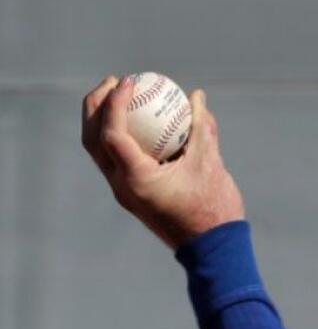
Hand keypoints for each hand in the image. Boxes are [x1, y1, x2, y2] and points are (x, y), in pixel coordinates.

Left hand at [81, 75, 245, 249]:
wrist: (212, 247)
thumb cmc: (213, 208)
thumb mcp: (211, 163)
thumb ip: (202, 127)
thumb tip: (196, 95)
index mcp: (136, 179)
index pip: (111, 133)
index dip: (115, 102)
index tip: (130, 81)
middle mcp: (121, 186)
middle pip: (93, 139)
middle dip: (96, 106)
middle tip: (114, 81)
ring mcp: (124, 191)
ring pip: (99, 150)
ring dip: (102, 120)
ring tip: (119, 96)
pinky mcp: (132, 193)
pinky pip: (116, 159)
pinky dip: (119, 136)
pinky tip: (139, 123)